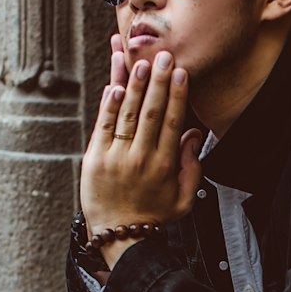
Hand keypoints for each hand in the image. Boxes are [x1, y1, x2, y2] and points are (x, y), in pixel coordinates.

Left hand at [81, 35, 203, 266]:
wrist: (120, 235)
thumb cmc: (154, 215)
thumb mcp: (184, 198)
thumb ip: (193, 167)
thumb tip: (194, 135)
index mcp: (165, 166)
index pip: (173, 123)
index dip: (177, 96)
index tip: (181, 73)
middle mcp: (141, 158)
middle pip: (151, 112)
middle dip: (158, 82)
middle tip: (163, 57)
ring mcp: (116, 156)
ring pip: (127, 114)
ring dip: (134, 86)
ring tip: (140, 62)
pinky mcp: (96, 157)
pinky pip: (104, 125)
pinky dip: (109, 104)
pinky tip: (116, 84)